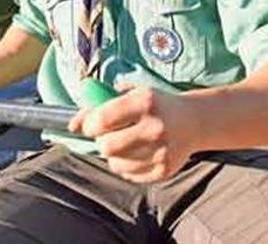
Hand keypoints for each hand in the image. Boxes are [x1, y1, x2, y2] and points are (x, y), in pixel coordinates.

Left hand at [69, 86, 197, 182]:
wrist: (194, 121)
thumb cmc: (157, 105)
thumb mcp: (134, 93)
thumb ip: (102, 104)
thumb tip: (73, 124)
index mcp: (146, 101)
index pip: (103, 119)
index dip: (89, 125)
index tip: (89, 125)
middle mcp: (155, 126)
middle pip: (107, 146)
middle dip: (101, 142)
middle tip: (108, 136)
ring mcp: (161, 151)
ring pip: (116, 163)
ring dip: (113, 155)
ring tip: (124, 145)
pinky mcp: (165, 170)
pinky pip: (130, 175)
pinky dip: (127, 166)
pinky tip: (137, 154)